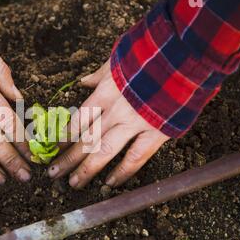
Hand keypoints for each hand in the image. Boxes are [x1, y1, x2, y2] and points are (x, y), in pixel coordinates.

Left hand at [48, 60, 168, 187]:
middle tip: (52, 173)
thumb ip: (99, 74)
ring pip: (105, 150)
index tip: (52, 148)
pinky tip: (109, 183)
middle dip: (68, 157)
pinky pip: (136, 156)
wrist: (186, 56)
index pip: (79, 119)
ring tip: (73, 184)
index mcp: (105, 91)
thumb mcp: (119, 59)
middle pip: (86, 138)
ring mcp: (135, 123)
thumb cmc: (150, 55)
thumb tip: (82, 82)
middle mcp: (116, 110)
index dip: (64, 136)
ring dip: (87, 169)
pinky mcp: (157, 132)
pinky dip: (123, 171)